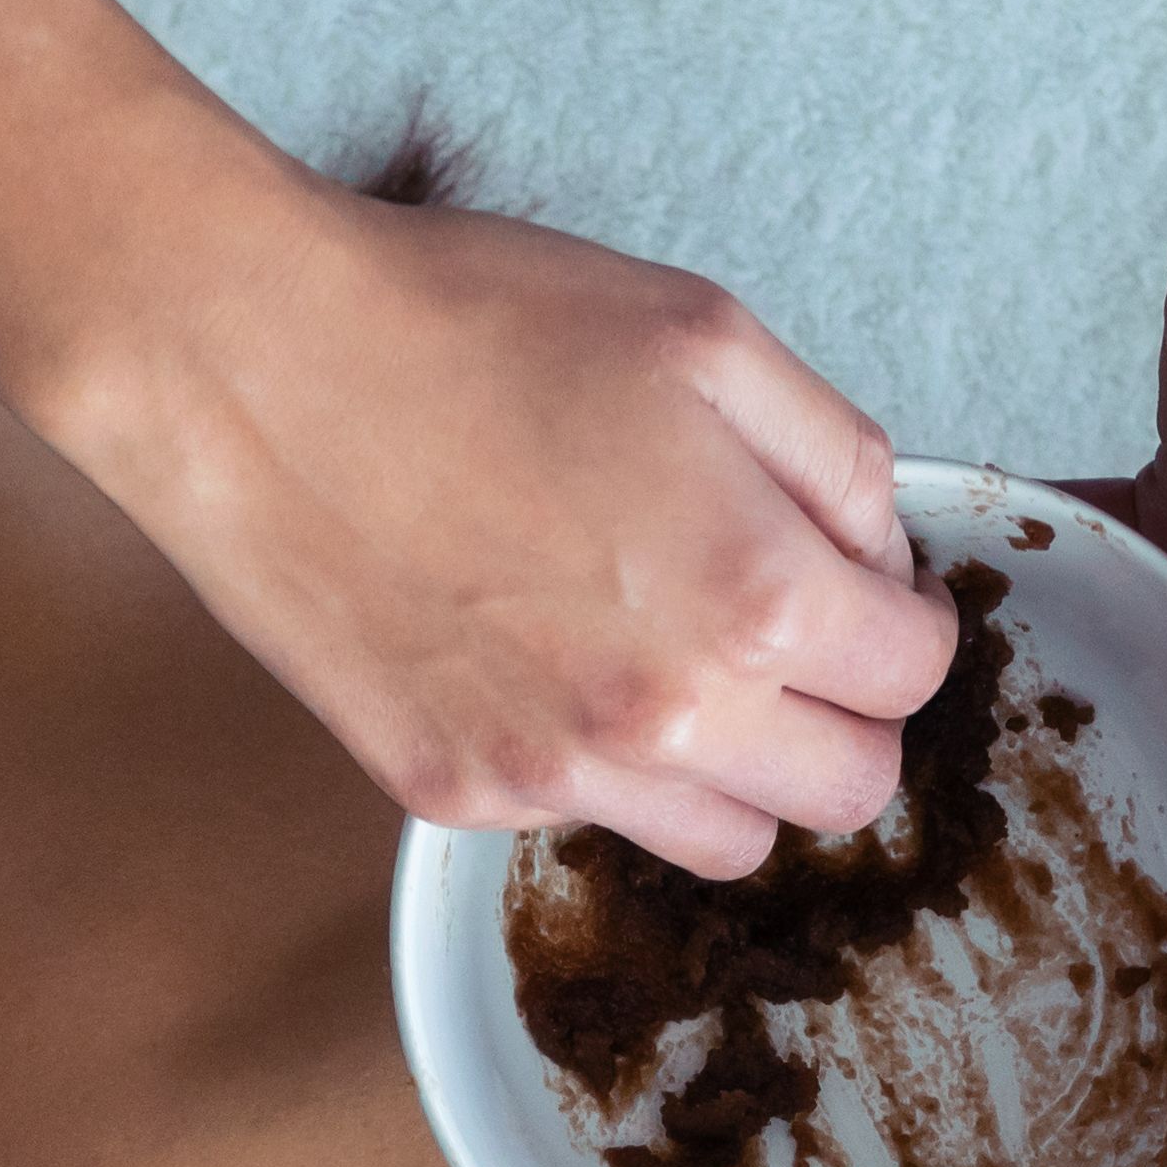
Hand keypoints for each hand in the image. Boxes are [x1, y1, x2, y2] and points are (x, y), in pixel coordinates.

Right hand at [42, 161, 962, 879]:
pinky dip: (598, 760)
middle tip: (790, 633)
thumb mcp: (705, 334)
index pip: (913, 674)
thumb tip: (876, 559)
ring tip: (672, 655)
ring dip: (737, 766)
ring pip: (729, 843)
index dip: (902, 616)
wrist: (253, 364)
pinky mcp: (455, 792)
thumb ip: (836, 459)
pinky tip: (540, 649)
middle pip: (846, 793)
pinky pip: (585, 819)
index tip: (860, 583)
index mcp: (755, 595)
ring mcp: (555, 772)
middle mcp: (666, 718)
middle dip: (845, 712)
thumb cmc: (473, 322)